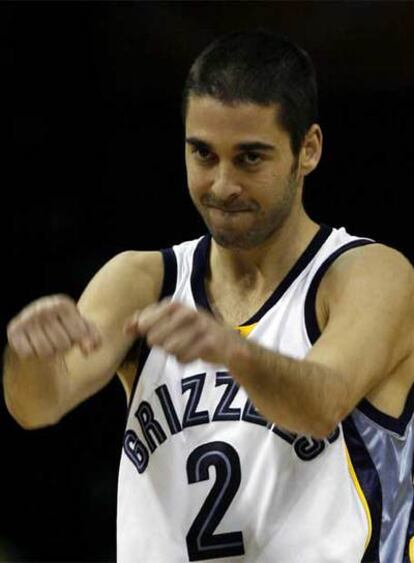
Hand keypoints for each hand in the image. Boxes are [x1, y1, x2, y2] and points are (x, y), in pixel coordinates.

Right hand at [7, 295, 101, 358]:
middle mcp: (42, 307)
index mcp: (62, 304)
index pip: (78, 336)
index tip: (73, 333)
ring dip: (49, 353)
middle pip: (62, 345)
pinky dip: (33, 355)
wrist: (39, 330)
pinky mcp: (13, 331)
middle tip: (58, 339)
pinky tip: (35, 345)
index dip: (78, 341)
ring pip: (45, 352)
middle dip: (63, 348)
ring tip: (48, 343)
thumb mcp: (85, 331)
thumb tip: (88, 349)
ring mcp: (26, 318)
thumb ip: (94, 340)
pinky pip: (28, 354)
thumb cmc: (67, 330)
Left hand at [124, 299, 242, 364]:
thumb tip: (126, 328)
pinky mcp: (211, 342)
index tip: (140, 332)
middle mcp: (189, 312)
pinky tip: (193, 354)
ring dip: (174, 353)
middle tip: (171, 342)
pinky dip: (185, 359)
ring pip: (170, 349)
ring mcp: (201, 327)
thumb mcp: (170, 323)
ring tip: (184, 348)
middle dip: (159, 345)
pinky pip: (185, 357)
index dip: (142, 327)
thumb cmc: (193, 333)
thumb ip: (146, 322)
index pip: (147, 318)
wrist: (230, 344)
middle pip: (155, 338)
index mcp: (176, 306)